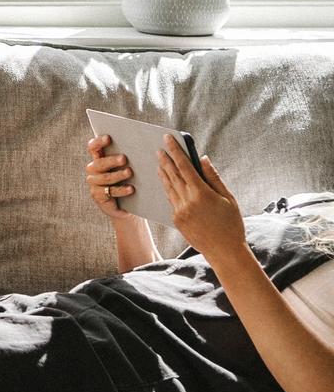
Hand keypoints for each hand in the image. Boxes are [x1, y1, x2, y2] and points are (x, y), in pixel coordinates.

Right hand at [86, 135, 134, 218]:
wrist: (128, 205)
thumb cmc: (131, 180)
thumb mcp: (129, 166)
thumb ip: (129, 156)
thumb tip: (142, 143)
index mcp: (99, 158)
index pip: (93, 147)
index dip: (98, 142)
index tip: (109, 138)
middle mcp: (94, 169)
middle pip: (98, 163)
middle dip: (111, 160)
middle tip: (124, 159)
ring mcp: (95, 183)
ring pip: (104, 178)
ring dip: (117, 175)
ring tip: (129, 172)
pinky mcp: (98, 196)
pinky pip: (108, 192)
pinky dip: (120, 190)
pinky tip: (131, 189)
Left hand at [156, 136, 245, 263]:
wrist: (224, 251)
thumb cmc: (231, 224)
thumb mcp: (228, 198)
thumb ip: (213, 177)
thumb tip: (202, 159)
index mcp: (201, 193)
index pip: (184, 166)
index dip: (175, 151)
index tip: (168, 139)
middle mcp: (187, 201)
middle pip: (173, 175)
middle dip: (166, 160)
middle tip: (159, 148)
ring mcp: (179, 211)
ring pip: (169, 187)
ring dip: (163, 173)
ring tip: (159, 162)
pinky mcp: (176, 219)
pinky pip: (171, 199)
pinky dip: (168, 188)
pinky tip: (166, 181)